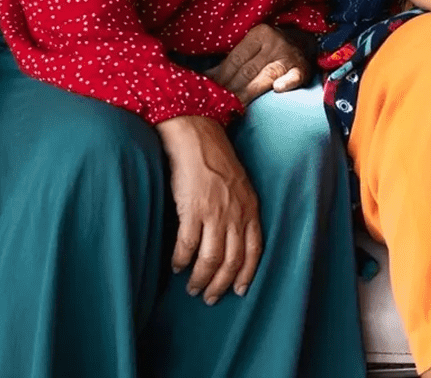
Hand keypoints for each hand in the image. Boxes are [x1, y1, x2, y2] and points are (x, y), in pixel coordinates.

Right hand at [157, 115, 261, 304]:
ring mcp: (215, 213)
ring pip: (211, 260)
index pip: (254, 250)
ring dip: (201, 279)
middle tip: (209, 297)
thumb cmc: (214, 156)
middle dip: (221, 284)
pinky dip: (181, 260)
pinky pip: (188, 246)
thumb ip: (238, 208)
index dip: (246, 274)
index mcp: (250, 207)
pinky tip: (176, 266)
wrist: (195, 133)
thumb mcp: (238, 184)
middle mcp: (236, 213)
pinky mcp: (193, 209)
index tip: (239, 290)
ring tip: (192, 287)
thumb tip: (230, 236)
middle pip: (232, 261)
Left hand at [205, 23, 313, 105]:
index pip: (235, 59)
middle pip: (248, 70)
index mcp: (258, 34)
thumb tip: (204, 79)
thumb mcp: (252, 47)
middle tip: (217, 105)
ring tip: (235, 106)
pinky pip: (295, 76)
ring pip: (266, 76)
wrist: (304, 42)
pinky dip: (287, 82)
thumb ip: (231, 61)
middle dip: (231, 89)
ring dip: (249, 93)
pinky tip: (278, 89)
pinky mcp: (303, 69)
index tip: (209, 93)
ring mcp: (289, 56)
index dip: (221, 77)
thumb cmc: (270, 48)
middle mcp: (274, 43)